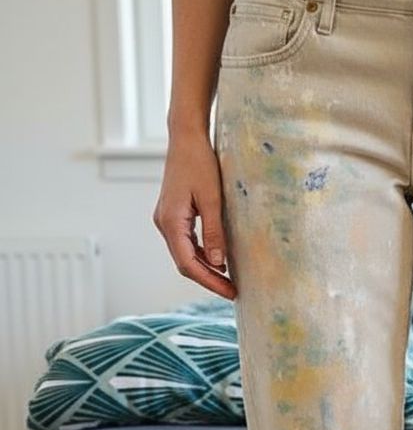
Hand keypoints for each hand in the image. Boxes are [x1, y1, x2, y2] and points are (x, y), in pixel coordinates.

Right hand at [152, 130, 236, 300]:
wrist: (186, 138)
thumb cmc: (200, 163)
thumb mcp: (212, 199)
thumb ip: (215, 232)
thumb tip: (218, 263)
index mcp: (170, 222)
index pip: (188, 264)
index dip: (210, 281)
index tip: (230, 291)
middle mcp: (164, 224)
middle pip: (184, 263)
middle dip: (209, 279)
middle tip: (233, 291)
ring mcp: (166, 220)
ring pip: (185, 254)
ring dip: (205, 269)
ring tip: (228, 280)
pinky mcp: (173, 216)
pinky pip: (186, 243)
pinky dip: (201, 254)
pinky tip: (219, 260)